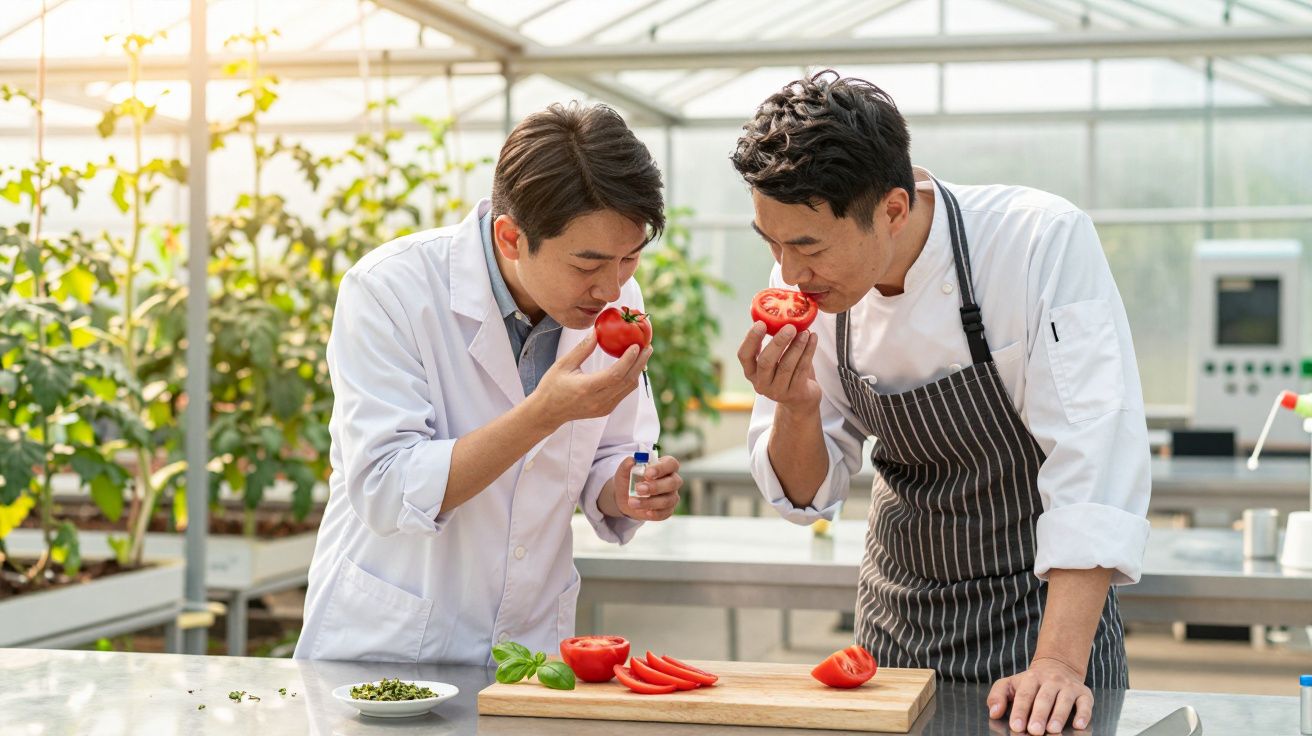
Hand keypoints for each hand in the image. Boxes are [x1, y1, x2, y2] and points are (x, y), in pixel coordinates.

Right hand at [530, 332, 651, 428]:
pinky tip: (632, 367)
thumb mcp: (563, 365)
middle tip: (648, 347)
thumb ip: (582, 350)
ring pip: (628, 388)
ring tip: (643, 354)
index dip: (628, 360)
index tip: (636, 345)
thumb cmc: (552, 386)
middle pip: (627, 381)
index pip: (615, 374)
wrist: (547, 412)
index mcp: (586, 388)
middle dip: (640, 363)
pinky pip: (623, 393)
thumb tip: (597, 332)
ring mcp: (603, 407)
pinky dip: (630, 379)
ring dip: (637, 371)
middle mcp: (598, 400)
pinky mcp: (606, 410)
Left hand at [610, 455, 680, 520]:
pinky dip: (655, 513)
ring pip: (668, 500)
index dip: (661, 468)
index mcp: (665, 466)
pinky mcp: (667, 510)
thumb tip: (631, 460)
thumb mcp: (624, 472)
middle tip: (638, 489)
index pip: (671, 464)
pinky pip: (665, 513)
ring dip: (650, 502)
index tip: (647, 473)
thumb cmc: (629, 480)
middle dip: (655, 487)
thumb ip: (627, 465)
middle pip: (673, 482)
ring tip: (632, 502)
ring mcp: (671, 496)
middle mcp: (672, 480)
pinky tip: (645, 512)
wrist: (625, 498)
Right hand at [737, 322, 820, 411]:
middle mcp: (761, 383)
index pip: (744, 355)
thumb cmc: (786, 372)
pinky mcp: (795, 393)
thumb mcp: (775, 359)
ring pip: (787, 365)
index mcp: (751, 372)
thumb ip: (773, 342)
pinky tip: (813, 339)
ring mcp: (777, 391)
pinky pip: (802, 369)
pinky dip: (809, 352)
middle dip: (778, 342)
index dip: (751, 339)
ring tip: (805, 332)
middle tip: (790, 327)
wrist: (801, 399)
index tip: (761, 323)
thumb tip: (780, 312)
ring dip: (797, 346)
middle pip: (766, 361)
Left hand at [987, 657, 1092, 734]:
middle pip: (1044, 698)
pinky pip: (1085, 703)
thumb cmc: (1031, 682)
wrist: (1058, 666)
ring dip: (1059, 716)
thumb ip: (998, 696)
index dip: (1020, 711)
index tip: (1016, 726)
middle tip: (1034, 731)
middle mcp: (1051, 681)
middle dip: (1039, 715)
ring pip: (1064, 701)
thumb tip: (994, 713)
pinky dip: (1084, 714)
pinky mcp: (1084, 693)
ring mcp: (1069, 687)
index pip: (1024, 695)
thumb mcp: (1011, 684)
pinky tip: (1079, 725)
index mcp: (1031, 678)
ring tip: (1053, 729)